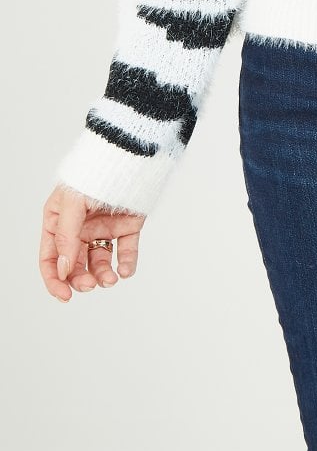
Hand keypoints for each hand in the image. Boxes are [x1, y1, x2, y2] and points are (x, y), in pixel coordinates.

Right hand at [40, 183, 145, 301]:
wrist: (130, 155)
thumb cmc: (94, 172)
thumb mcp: (71, 201)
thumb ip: (66, 236)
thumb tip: (64, 269)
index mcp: (59, 221)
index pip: (51, 258)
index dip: (55, 280)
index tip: (65, 295)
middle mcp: (80, 228)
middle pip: (75, 265)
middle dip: (81, 279)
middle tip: (92, 285)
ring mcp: (103, 228)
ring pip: (100, 262)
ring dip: (104, 275)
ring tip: (111, 279)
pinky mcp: (127, 227)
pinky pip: (126, 251)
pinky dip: (127, 264)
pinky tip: (126, 270)